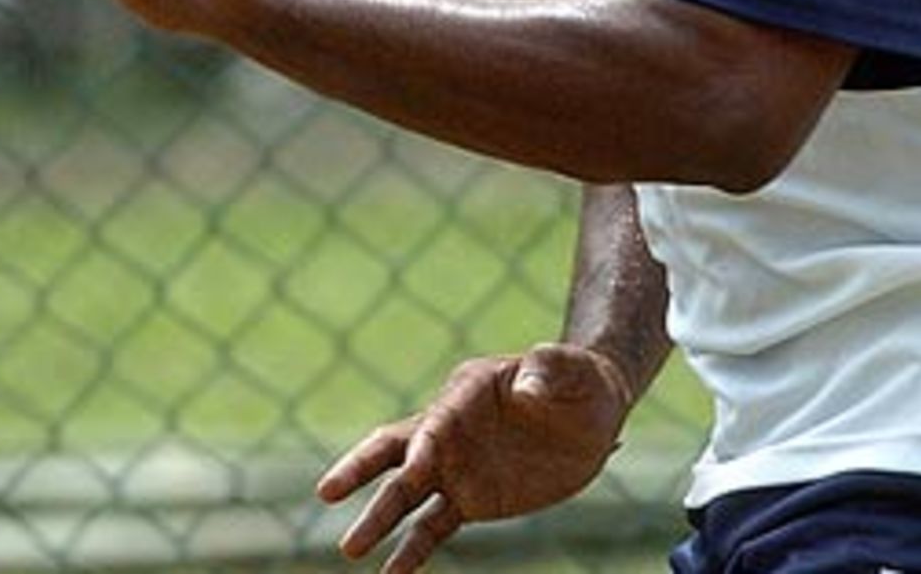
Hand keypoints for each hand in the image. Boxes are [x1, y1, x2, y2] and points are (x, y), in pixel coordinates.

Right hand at [317, 343, 632, 571]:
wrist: (594, 412)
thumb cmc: (580, 380)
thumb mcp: (572, 370)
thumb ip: (547, 372)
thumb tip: (526, 392)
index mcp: (468, 390)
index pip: (436, 421)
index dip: (424, 447)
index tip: (417, 473)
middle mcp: (450, 427)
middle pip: (395, 447)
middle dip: (361, 467)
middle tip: (326, 491)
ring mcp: (457, 465)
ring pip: (406, 492)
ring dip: (379, 517)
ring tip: (350, 550)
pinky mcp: (471, 498)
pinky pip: (433, 526)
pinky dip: (411, 550)